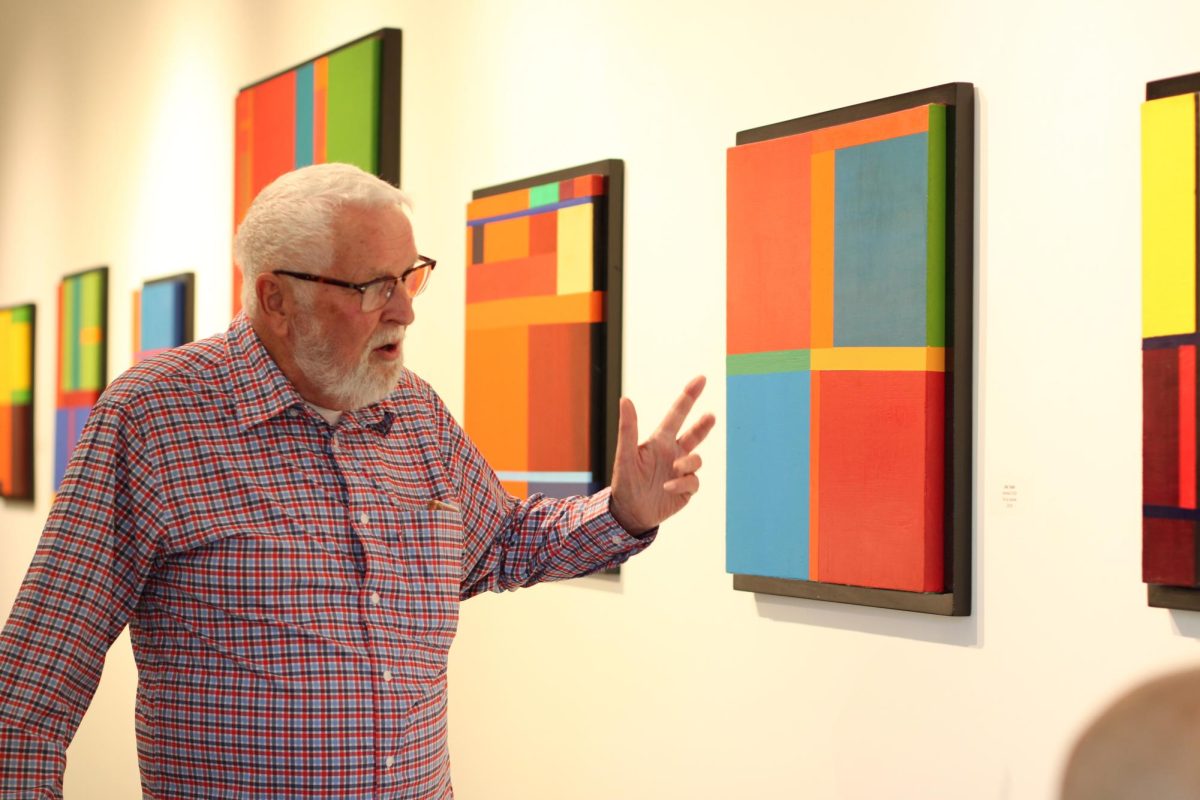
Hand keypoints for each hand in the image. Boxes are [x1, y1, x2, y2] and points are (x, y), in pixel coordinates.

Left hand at [609, 376, 716, 534]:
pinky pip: (693, 482)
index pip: (677, 415)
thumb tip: (626, 399)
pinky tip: (668, 488)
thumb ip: (628, 428)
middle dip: (703, 425)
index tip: (701, 379)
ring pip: (696, 459)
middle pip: (694, 434)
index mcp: (660, 441)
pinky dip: (682, 483)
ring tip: (674, 469)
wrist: (630, 513)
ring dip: (687, 463)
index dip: (689, 396)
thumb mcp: (625, 455)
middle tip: (710, 416)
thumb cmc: (625, 482)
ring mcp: (681, 471)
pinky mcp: (686, 488)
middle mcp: (673, 453)